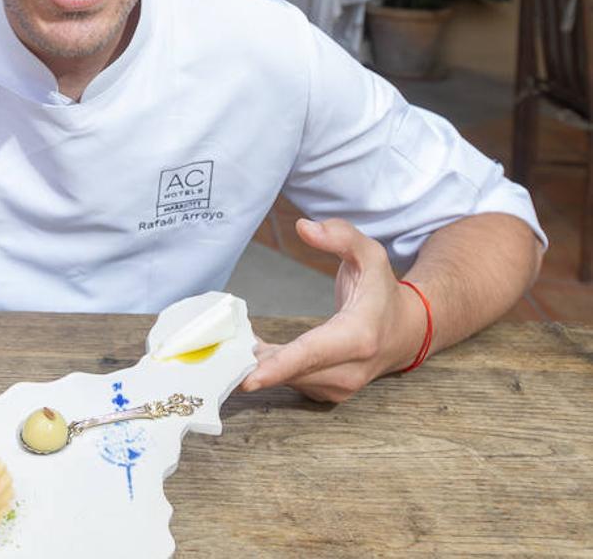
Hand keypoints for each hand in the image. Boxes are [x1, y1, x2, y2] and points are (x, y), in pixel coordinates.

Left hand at [239, 218, 420, 401]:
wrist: (407, 332)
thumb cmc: (383, 292)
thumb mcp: (370, 254)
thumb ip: (341, 236)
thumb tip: (305, 227)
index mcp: (358, 336)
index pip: (312, 353)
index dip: (279, 366)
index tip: (248, 379)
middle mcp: (349, 370)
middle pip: (291, 371)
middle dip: (251, 366)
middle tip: (216, 355)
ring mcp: (339, 388)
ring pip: (286, 379)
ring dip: (256, 366)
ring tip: (229, 348)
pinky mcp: (326, 394)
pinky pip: (288, 382)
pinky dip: (266, 369)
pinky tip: (248, 352)